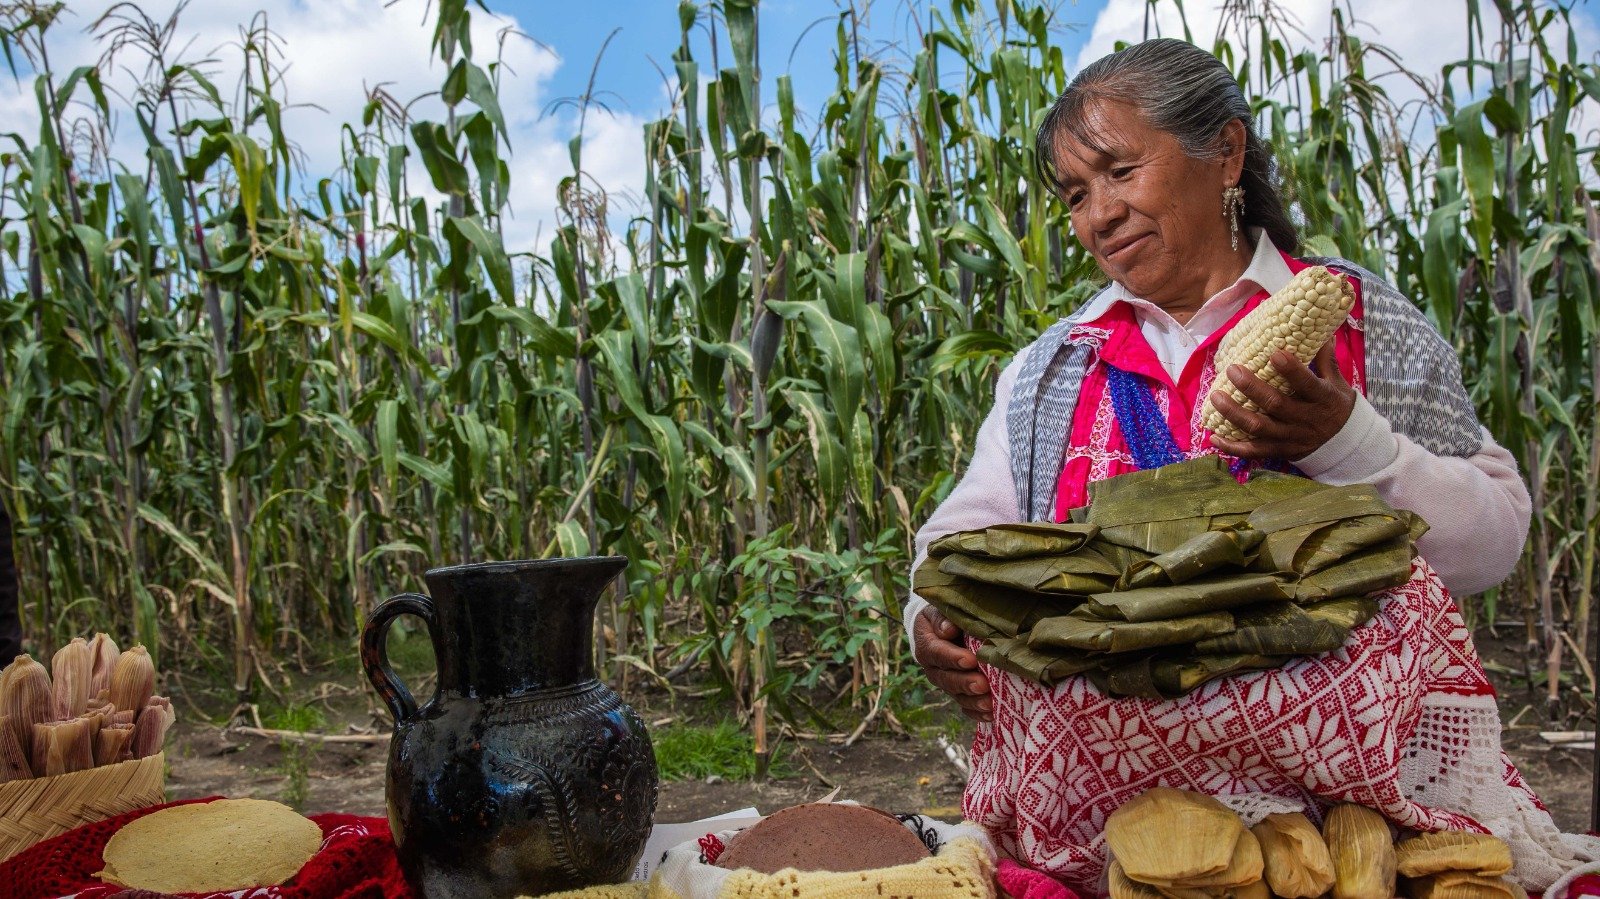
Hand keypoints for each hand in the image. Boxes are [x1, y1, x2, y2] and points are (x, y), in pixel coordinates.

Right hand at [912, 607, 991, 721]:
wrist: (941, 630)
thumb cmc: (944, 617)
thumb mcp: (939, 611)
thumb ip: (942, 618)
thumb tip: (949, 629)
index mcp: (927, 645)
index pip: (937, 652)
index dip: (952, 658)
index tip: (970, 660)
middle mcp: (933, 668)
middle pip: (946, 678)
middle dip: (965, 683)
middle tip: (982, 684)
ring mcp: (945, 682)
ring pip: (956, 695)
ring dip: (972, 701)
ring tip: (989, 703)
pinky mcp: (957, 692)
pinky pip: (964, 706)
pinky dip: (976, 712)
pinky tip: (990, 714)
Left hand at [1207, 339, 1355, 460]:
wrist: (1346, 443)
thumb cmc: (1337, 405)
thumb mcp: (1337, 382)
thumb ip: (1324, 358)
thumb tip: (1321, 329)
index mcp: (1323, 398)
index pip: (1307, 384)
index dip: (1291, 371)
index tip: (1274, 354)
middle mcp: (1306, 419)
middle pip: (1276, 405)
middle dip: (1251, 388)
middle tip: (1232, 370)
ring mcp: (1292, 437)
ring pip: (1259, 428)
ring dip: (1234, 414)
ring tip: (1215, 398)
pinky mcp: (1280, 451)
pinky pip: (1254, 451)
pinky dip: (1232, 447)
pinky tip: (1213, 437)